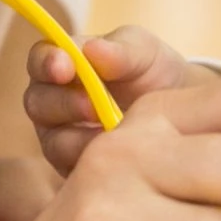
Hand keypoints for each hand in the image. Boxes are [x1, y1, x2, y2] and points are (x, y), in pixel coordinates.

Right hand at [23, 24, 210, 175]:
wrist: (183, 113)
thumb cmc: (154, 73)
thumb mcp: (145, 53)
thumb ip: (121, 50)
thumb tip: (92, 49)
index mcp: (63, 64)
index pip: (40, 60)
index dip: (47, 62)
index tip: (66, 67)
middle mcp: (53, 102)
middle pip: (37, 102)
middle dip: (63, 103)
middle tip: (92, 105)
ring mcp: (62, 138)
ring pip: (53, 141)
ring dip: (79, 137)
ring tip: (113, 132)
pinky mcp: (76, 169)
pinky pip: (74, 171)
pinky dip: (94, 163)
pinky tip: (119, 156)